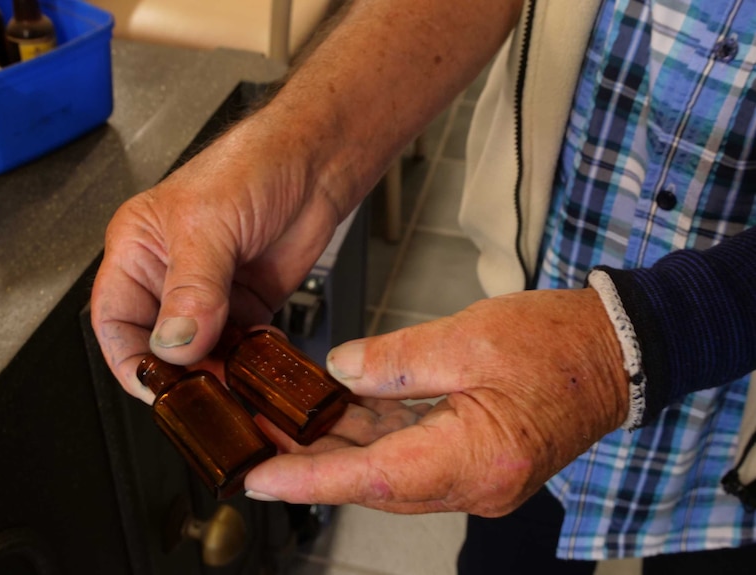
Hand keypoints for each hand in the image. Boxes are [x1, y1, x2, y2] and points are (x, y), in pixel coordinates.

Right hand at [90, 119, 341, 401]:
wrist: (315, 162)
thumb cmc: (253, 164)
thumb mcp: (210, 224)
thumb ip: (193, 289)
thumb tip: (175, 343)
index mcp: (138, 250)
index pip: (114, 321)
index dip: (129, 359)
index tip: (154, 385)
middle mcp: (169, 275)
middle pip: (158, 344)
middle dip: (178, 372)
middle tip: (204, 390)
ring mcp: (210, 293)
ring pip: (200, 352)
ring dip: (216, 371)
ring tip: (235, 382)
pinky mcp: (247, 303)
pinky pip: (239, 347)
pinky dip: (247, 361)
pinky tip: (258, 362)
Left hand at [244, 288, 629, 515]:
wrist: (614, 352)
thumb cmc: (558, 344)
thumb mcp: (468, 337)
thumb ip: (396, 359)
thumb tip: (341, 371)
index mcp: (477, 458)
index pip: (373, 479)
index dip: (310, 479)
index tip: (261, 478)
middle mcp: (475, 482)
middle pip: (374, 481)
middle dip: (312, 461)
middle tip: (257, 439)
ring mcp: (476, 477)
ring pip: (388, 470)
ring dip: (339, 449)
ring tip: (286, 422)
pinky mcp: (474, 461)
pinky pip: (411, 455)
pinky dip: (373, 437)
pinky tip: (339, 414)